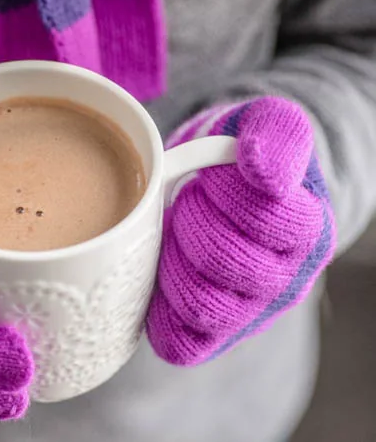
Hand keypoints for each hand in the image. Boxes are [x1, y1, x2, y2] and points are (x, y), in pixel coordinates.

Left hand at [146, 97, 335, 364]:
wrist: (220, 189)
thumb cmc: (237, 155)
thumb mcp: (262, 122)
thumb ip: (275, 132)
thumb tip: (264, 173)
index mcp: (308, 229)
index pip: (264, 216)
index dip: (221, 188)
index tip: (208, 173)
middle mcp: (287, 281)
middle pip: (224, 261)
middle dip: (189, 219)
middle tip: (185, 201)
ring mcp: (249, 314)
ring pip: (200, 305)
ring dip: (170, 260)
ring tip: (171, 233)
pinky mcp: (212, 337)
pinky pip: (180, 343)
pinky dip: (158, 311)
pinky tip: (158, 273)